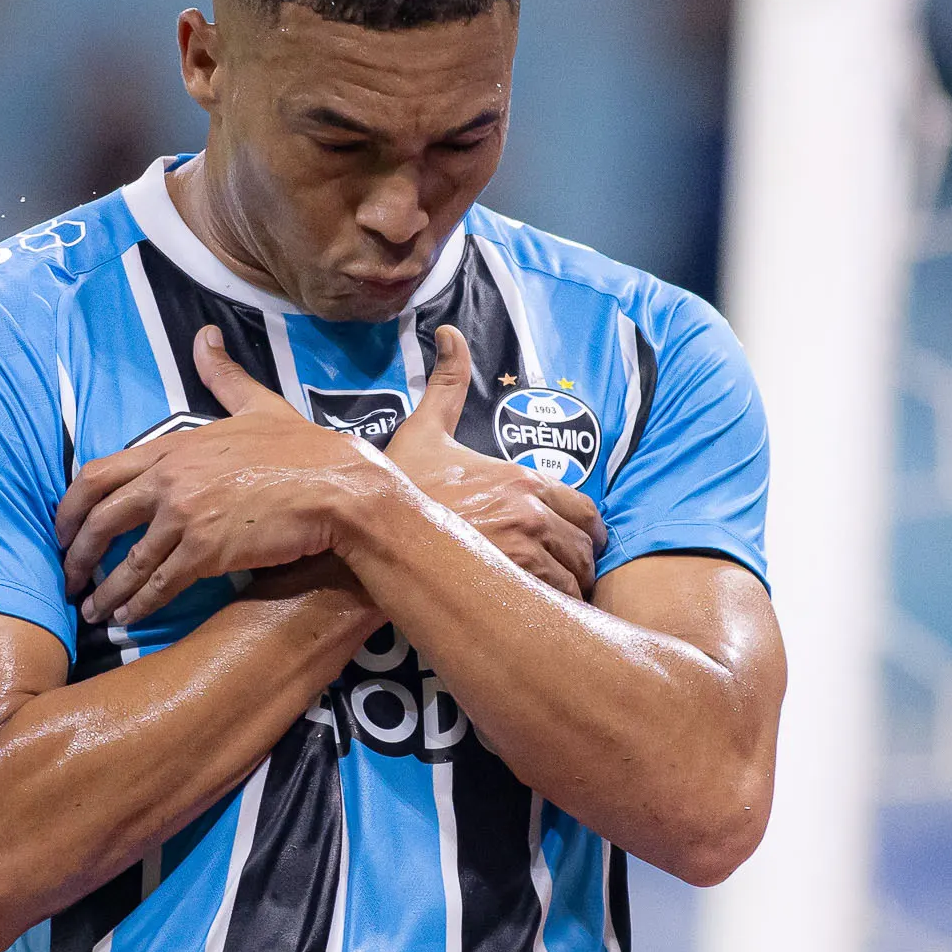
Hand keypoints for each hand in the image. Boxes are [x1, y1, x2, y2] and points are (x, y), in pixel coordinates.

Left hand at [56, 328, 385, 625]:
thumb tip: (205, 335)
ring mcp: (185, 515)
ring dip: (104, 590)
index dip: (71, 506)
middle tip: (67, 575)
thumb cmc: (304, 448)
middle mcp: (170, 479)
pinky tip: (126, 619)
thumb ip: (223, 375)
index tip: (63, 528)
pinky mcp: (205, 551)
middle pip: (100, 518)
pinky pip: (158, 584)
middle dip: (76, 552)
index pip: (99, 473)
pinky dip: (137, 605)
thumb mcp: (257, 404)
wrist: (339, 487)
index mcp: (174, 446)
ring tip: (91, 611)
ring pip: (126, 560)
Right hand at [386, 325, 604, 599]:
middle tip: (565, 581)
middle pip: (586, 549)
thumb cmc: (396, 483)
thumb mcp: (425, 428)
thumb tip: (449, 332)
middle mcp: (531, 512)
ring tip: (549, 604)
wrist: (366, 524)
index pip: (585, 513)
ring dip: (568, 592)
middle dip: (580, 566)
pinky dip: (551, 612)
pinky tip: (531, 618)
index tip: (575, 549)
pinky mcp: (507, 583)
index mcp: (522, 479)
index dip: (585, 535)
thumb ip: (447, 384)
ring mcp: (523, 549)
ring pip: (573, 580)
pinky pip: (552, 603)